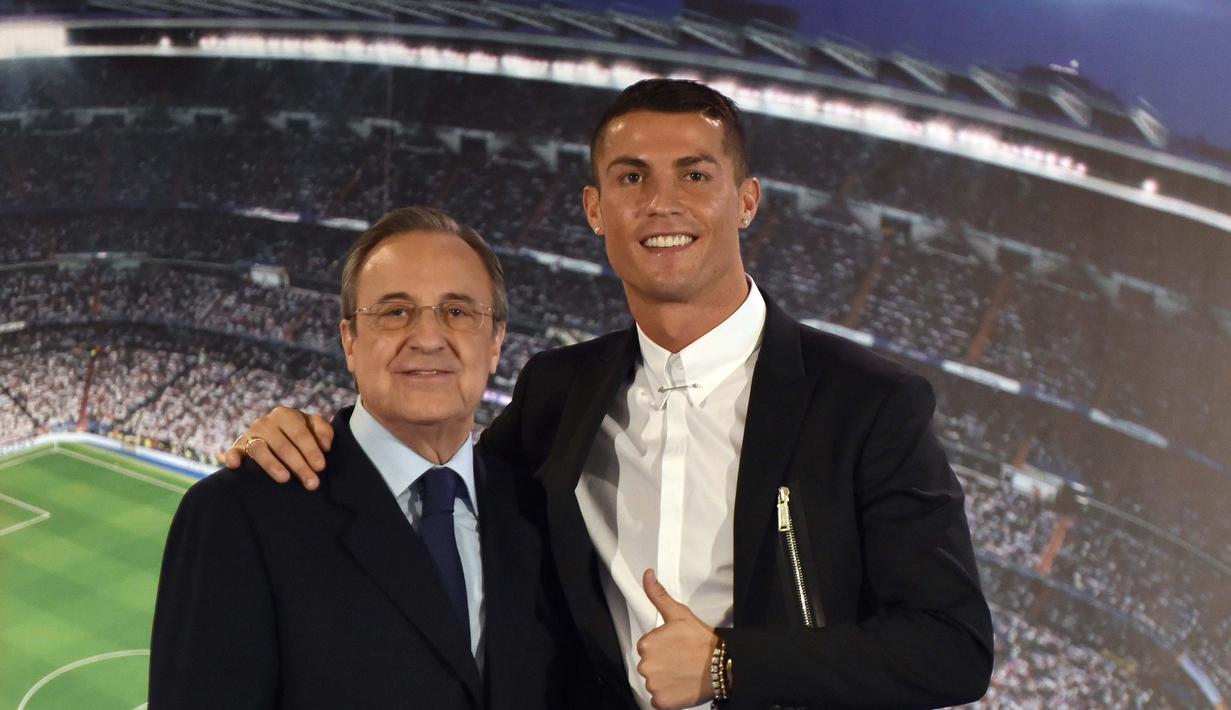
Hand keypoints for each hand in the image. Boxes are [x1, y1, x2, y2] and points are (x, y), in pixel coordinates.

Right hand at [221, 406, 333, 489]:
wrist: (275, 433)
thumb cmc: (299, 432)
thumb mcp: (313, 426)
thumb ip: (323, 431)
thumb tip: (326, 446)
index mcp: (286, 414)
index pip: (300, 433)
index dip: (311, 450)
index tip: (321, 467)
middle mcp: (266, 422)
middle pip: (283, 445)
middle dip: (299, 465)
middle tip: (312, 483)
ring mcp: (250, 434)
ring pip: (260, 449)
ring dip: (272, 465)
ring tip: (285, 479)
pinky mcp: (237, 447)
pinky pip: (232, 451)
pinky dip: (231, 457)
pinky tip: (235, 466)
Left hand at [635, 569, 717, 709]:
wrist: (723, 665)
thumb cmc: (701, 639)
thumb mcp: (678, 613)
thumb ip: (658, 595)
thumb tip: (647, 575)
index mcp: (646, 644)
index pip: (647, 648)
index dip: (662, 648)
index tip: (676, 647)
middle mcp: (645, 665)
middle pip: (649, 666)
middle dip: (662, 664)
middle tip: (681, 660)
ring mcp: (653, 685)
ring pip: (654, 682)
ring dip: (665, 680)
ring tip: (683, 672)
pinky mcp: (661, 702)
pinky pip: (658, 700)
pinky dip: (668, 696)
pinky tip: (681, 686)